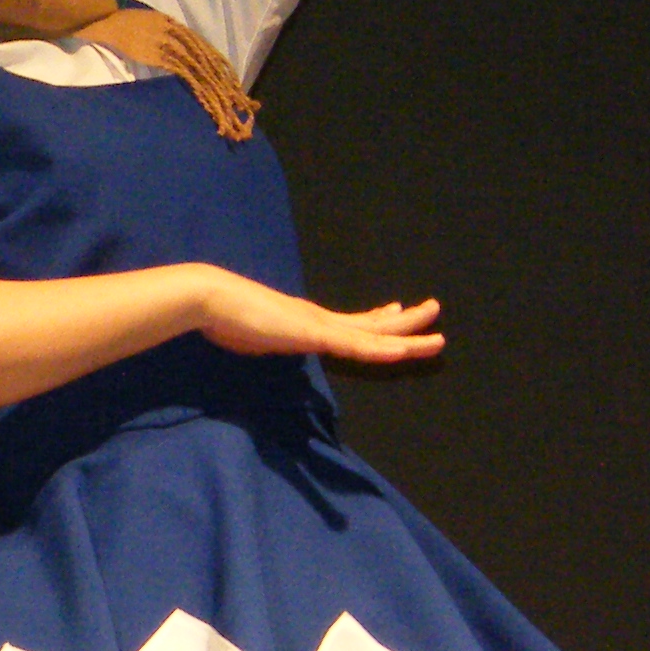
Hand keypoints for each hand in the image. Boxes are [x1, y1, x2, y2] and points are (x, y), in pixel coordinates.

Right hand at [196, 269, 444, 365]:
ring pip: (374, 336)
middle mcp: (321, 319)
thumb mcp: (257, 334)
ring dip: (408, 337)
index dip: (379, 318)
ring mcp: (320, 326)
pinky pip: (355, 346)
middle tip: (433, 309)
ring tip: (437, 334)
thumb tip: (266, 340)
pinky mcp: (314, 333)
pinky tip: (402, 351)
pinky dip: (381, 349)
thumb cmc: (226, 317)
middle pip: (373, 325)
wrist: (212, 299)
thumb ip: (269, 337)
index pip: (351, 322)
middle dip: (407, 322)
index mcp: (307, 320)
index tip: (399, 309)